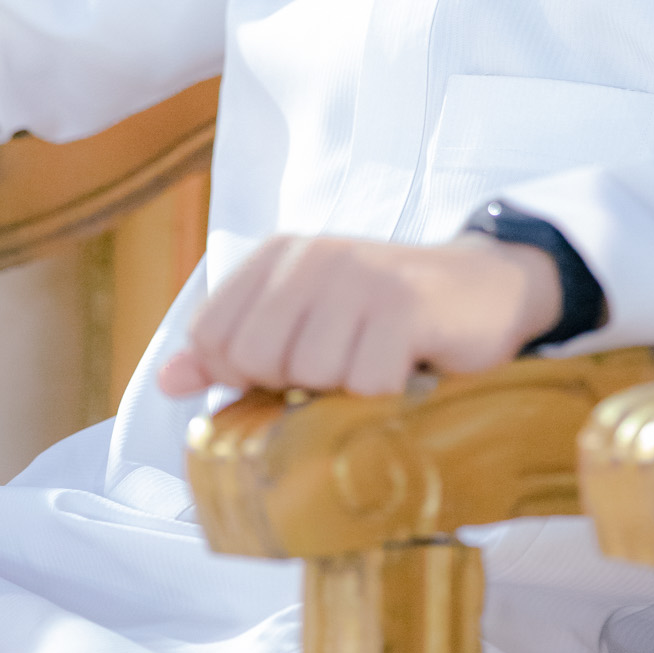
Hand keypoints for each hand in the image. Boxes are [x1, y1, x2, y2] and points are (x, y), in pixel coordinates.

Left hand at [156, 231, 561, 398]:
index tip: (288, 372)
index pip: (211, 336)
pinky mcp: (405, 305)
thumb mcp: (306, 323)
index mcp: (278, 255)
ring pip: (311, 376)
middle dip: (292, 386)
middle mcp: (313, 255)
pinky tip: (407, 369)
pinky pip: (366, 384)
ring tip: (377, 364)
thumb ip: (235, 349)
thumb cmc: (386, 316)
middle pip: (253, 359)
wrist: (485, 288)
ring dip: (346, 392)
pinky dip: (387, 397)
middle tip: (339, 370)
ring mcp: (359, 276)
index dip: (241, 375)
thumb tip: (168, 380)